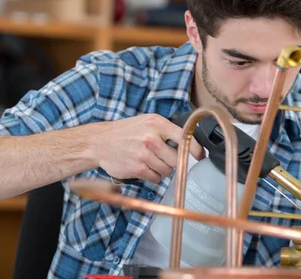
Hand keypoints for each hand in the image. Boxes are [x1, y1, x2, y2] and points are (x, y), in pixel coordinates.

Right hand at [90, 113, 205, 183]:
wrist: (100, 142)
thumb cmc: (126, 132)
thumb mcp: (147, 122)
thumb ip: (166, 130)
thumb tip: (190, 142)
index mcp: (156, 123)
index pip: (184, 137)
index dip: (195, 149)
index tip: (201, 156)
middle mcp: (151, 138)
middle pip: (177, 158)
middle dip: (174, 161)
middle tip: (164, 157)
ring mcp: (144, 154)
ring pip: (168, 170)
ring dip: (162, 169)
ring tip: (150, 161)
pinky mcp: (138, 169)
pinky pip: (156, 178)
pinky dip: (153, 175)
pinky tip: (143, 167)